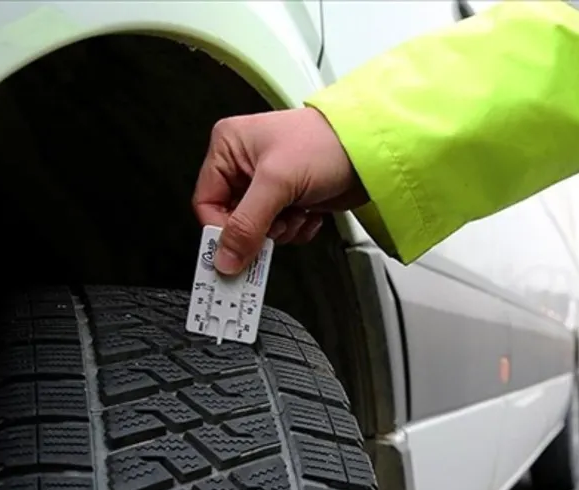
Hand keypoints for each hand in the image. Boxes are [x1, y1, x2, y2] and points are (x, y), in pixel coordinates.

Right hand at [192, 108, 368, 274]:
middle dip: (258, 229)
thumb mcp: (277, 182)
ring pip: (258, 229)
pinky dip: (297, 228)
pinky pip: (282, 229)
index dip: (221, 228)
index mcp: (229, 147)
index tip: (236, 250)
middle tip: (276, 227)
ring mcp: (270, 182)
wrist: (372, 150)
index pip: (206, 201)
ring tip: (298, 211)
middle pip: (233, 219)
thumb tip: (225, 257)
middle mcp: (245, 164)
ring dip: (282, 229)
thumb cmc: (326, 144)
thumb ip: (247, 224)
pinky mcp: (291, 198)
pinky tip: (310, 212)